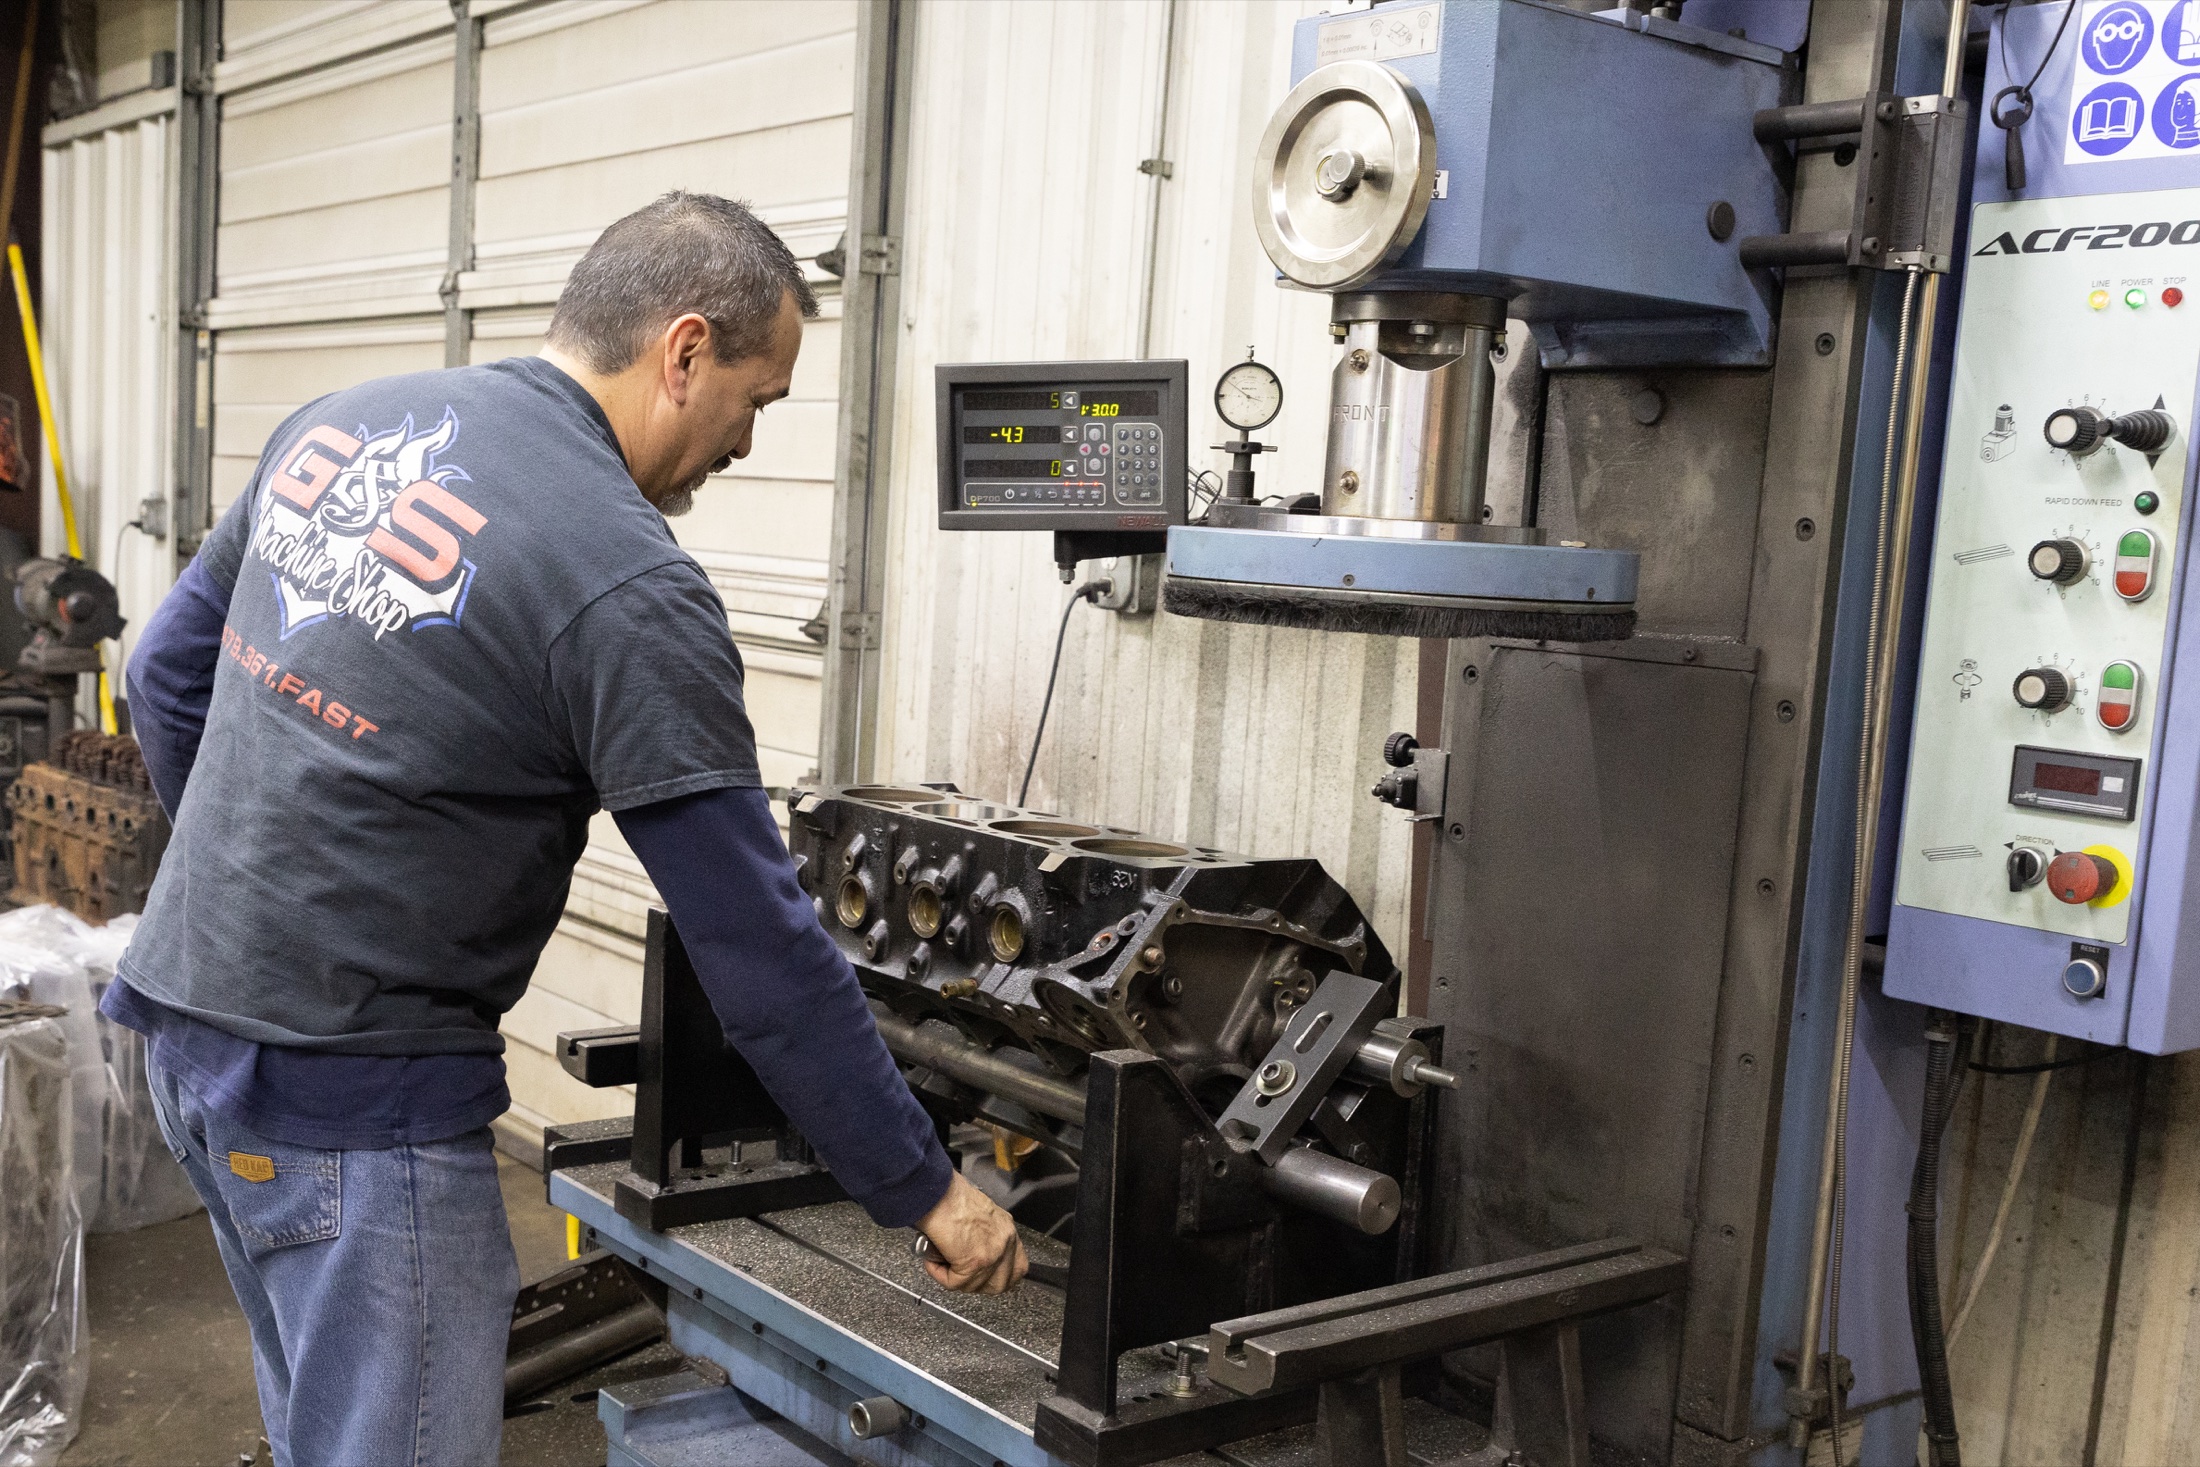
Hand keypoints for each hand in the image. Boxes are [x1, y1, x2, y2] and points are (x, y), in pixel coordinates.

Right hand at [915, 1172, 1026, 1293]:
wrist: (936, 1191)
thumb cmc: (948, 1195)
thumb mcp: (976, 1214)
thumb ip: (983, 1235)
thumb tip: (972, 1253)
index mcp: (1006, 1229)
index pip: (1017, 1265)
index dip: (999, 1276)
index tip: (983, 1276)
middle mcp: (1005, 1241)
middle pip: (1001, 1283)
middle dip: (978, 1285)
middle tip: (959, 1275)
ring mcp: (993, 1253)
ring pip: (976, 1286)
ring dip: (955, 1279)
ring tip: (941, 1261)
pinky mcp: (975, 1263)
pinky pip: (955, 1283)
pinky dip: (940, 1275)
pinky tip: (933, 1261)